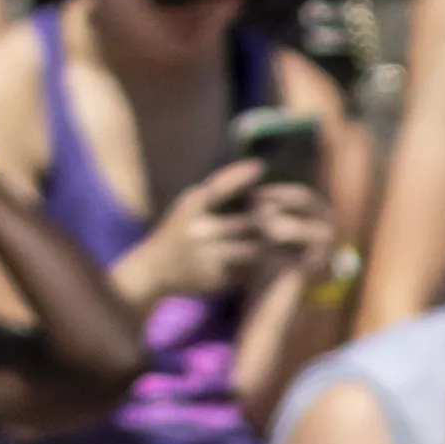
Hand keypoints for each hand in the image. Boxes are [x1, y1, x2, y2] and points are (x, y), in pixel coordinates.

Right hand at [132, 156, 278, 300]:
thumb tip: (246, 176)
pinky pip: (247, 270)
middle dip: (269, 218)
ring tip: (288, 240)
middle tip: (289, 215)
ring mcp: (208, 254)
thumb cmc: (179, 232)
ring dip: (270, 244)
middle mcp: (200, 228)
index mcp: (193, 205)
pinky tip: (273, 261)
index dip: (240, 175)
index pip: (218, 186)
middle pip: (247, 222)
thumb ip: (213, 196)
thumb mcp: (189, 207)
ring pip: (253, 249)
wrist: (155, 268)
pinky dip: (261, 264)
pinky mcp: (216, 277)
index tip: (260, 166)